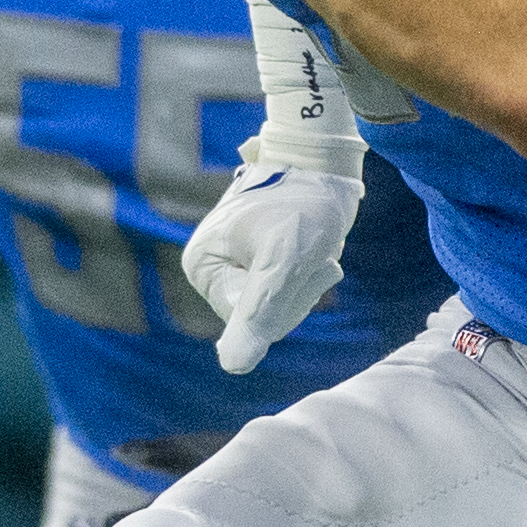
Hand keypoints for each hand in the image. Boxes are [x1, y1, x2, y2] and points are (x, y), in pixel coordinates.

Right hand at [181, 160, 360, 374]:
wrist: (323, 160)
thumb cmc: (304, 201)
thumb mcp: (285, 259)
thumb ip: (259, 311)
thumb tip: (233, 366)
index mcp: (203, 265)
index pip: (247, 321)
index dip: (285, 299)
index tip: (300, 259)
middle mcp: (212, 268)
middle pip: (261, 317)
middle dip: (298, 289)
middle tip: (311, 251)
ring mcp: (236, 266)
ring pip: (280, 307)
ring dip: (308, 280)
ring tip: (313, 245)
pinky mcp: (260, 262)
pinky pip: (290, 291)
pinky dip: (310, 273)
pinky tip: (315, 249)